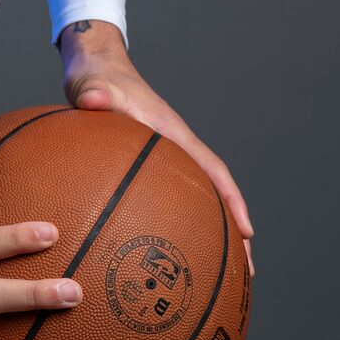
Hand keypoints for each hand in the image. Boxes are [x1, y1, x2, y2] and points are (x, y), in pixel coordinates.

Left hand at [58, 20, 254, 275]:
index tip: (248, 233)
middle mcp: (173, 149)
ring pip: (189, 200)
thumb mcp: (93, 85)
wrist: (91, 66)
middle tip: (244, 271)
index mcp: (173, 135)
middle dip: (230, 230)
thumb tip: (93, 99)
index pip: (213, 171)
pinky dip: (164, 223)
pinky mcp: (140, 166)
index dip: (232, 201)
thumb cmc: (96, 77)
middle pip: (212, 195)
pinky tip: (149, 250)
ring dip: (204, 232)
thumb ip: (95, 93)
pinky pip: (160, 199)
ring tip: (210, 273)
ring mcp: (160, 159)